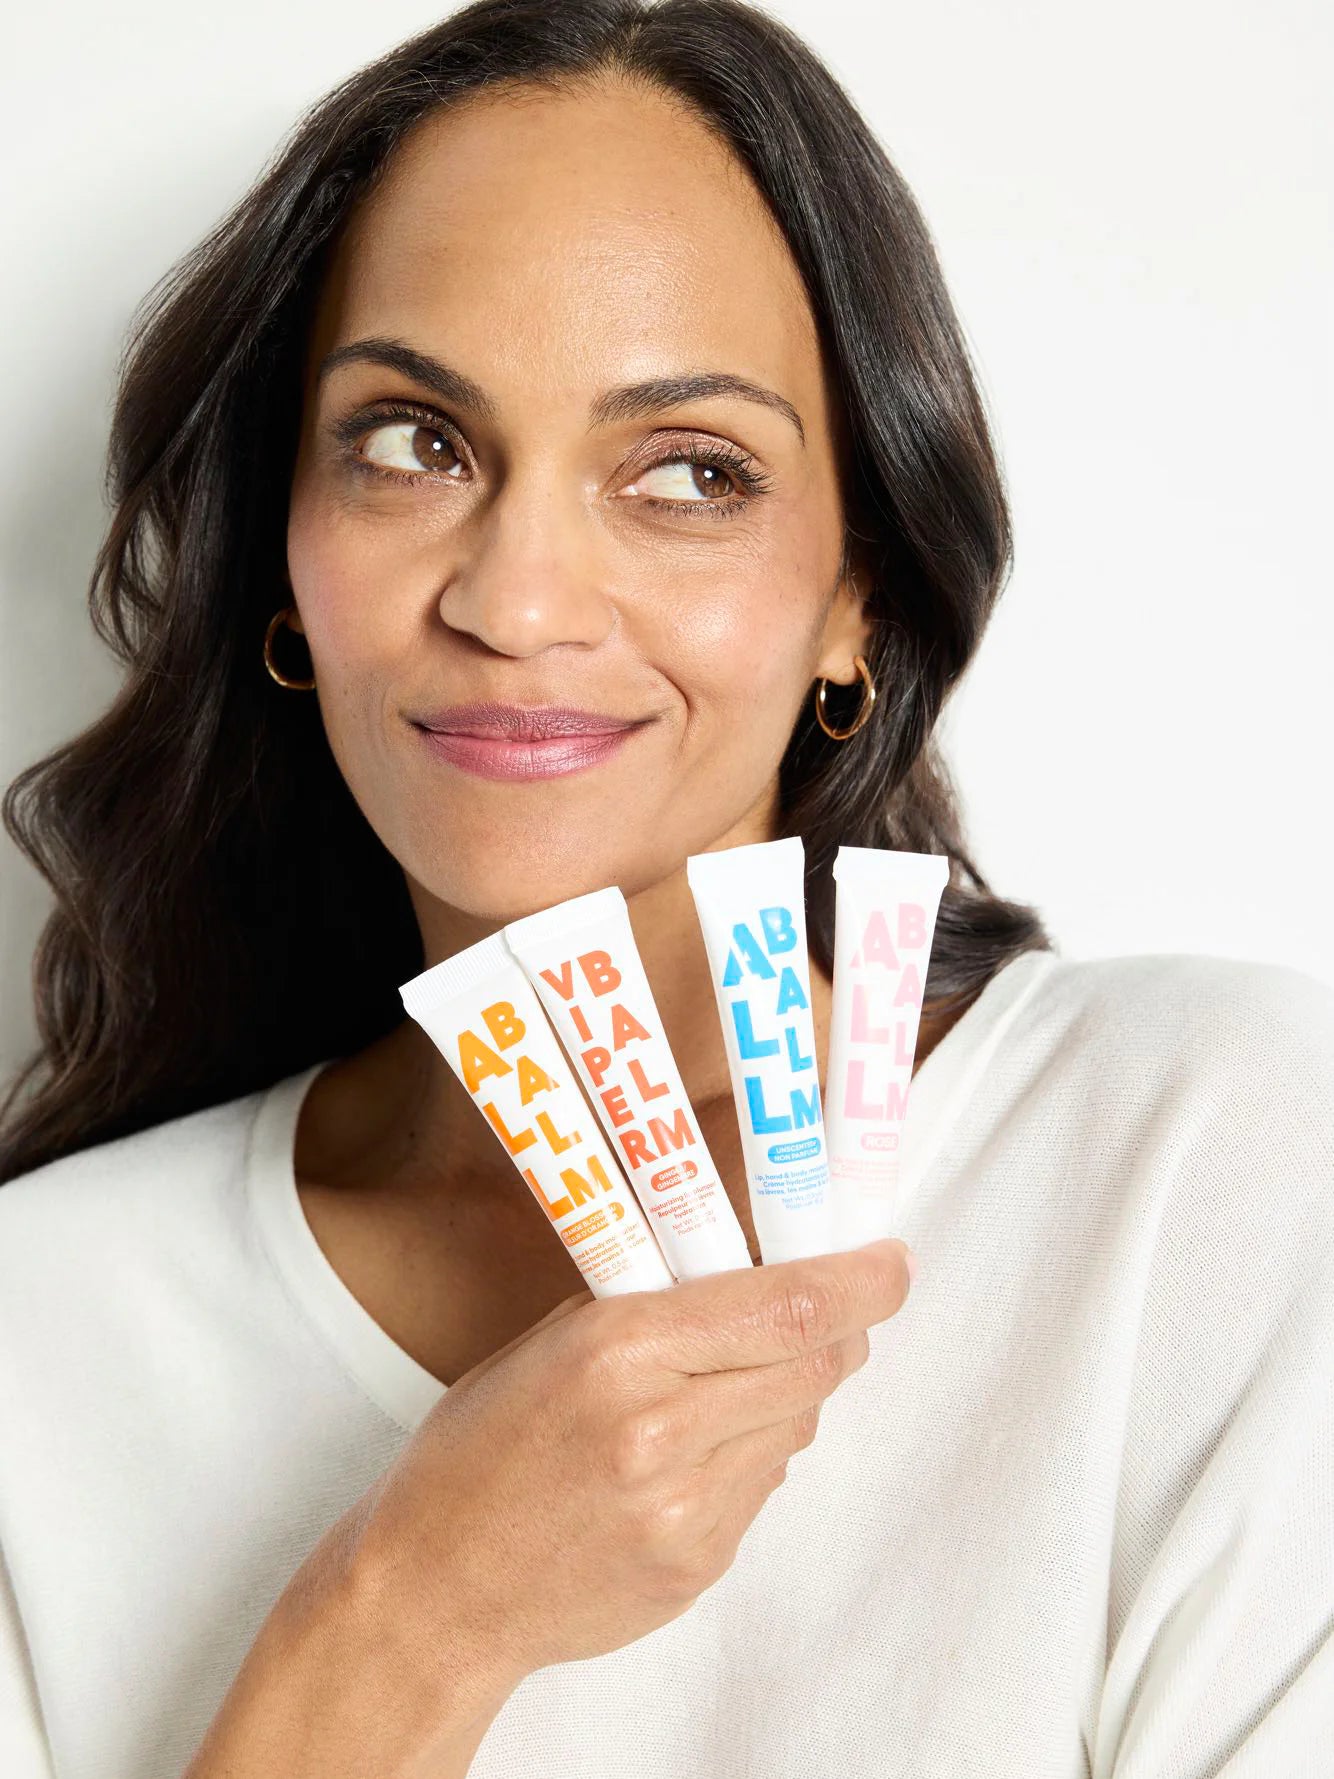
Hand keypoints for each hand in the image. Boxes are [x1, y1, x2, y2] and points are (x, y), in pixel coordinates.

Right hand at [329, 1236, 913, 1698]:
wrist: (435, 1592)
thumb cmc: (476, 1452)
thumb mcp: (551, 1343)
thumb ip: (653, 1305)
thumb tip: (753, 1270)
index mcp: (620, 1350)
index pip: (786, 1305)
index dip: (860, 1280)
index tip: (890, 1261)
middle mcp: (663, 1431)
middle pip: (815, 1364)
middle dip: (840, 1327)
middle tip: (836, 1305)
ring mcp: (686, 1509)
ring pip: (799, 1424)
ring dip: (789, 1391)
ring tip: (718, 1387)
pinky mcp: (698, 1564)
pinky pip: (763, 1485)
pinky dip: (749, 1454)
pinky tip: (686, 1455)